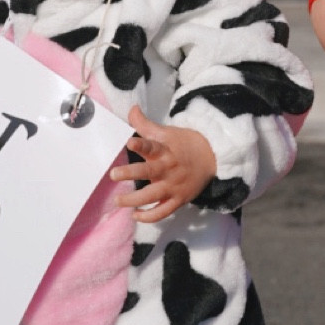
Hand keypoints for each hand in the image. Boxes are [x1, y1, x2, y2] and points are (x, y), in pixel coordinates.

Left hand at [110, 106, 217, 220]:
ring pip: (153, 195)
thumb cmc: (183, 144)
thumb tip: (131, 108)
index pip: (152, 146)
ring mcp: (173, 186)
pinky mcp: (178, 200)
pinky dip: (149, 217)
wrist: (211, 158)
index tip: (129, 143)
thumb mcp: (166, 132)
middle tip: (113, 174)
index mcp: (165, 150)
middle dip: (130, 173)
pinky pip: (163, 212)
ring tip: (118, 201)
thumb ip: (145, 124)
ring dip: (134, 200)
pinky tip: (135, 215)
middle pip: (149, 172)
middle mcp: (168, 168)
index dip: (141, 145)